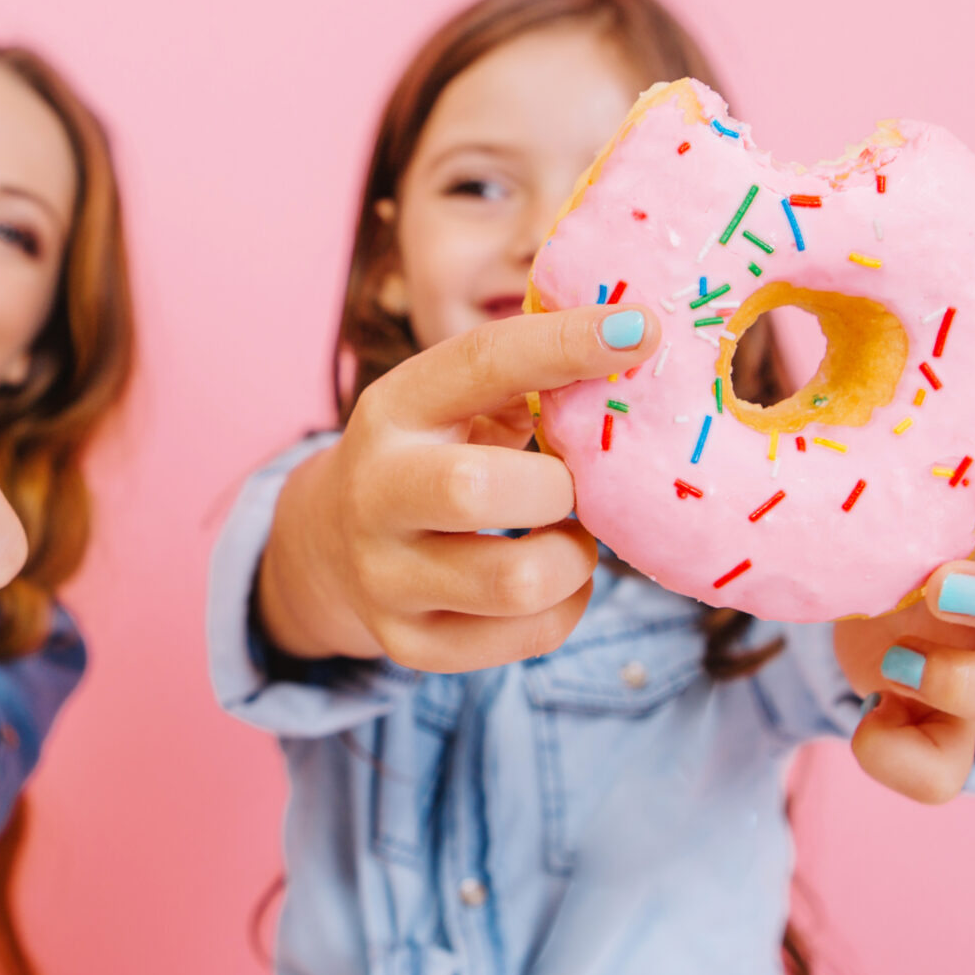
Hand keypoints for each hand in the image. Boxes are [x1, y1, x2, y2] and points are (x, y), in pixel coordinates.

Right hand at [259, 306, 661, 671]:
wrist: (332, 545)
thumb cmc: (431, 454)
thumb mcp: (453, 401)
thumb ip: (527, 376)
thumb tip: (637, 340)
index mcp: (394, 410)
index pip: (480, 363)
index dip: (566, 344)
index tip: (643, 331)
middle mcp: (375, 493)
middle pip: (474, 490)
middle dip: (555, 489)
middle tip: (568, 488)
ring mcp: (385, 578)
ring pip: (517, 583)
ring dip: (572, 557)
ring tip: (566, 536)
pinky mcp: (411, 644)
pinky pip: (528, 637)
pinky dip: (565, 607)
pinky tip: (552, 582)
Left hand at [835, 341, 974, 802]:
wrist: (846, 630)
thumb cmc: (858, 536)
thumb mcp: (846, 479)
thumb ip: (819, 415)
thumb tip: (736, 322)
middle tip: (936, 584)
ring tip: (890, 657)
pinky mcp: (947, 735)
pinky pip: (953, 771)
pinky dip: (904, 757)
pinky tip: (862, 722)